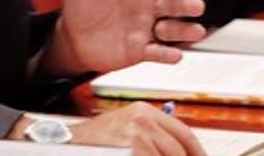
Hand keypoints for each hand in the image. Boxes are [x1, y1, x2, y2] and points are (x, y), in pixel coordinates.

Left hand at [44, 0, 204, 76]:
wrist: (73, 37)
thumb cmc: (82, 4)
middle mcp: (147, 6)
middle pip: (173, 3)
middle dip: (186, 5)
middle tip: (196, 6)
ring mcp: (146, 29)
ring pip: (172, 29)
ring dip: (184, 30)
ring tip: (195, 31)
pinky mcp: (140, 50)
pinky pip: (157, 52)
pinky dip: (167, 55)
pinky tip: (175, 55)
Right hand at [70, 103, 207, 154]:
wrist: (65, 144)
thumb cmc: (94, 140)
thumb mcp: (125, 127)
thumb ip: (152, 134)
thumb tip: (179, 151)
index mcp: (144, 112)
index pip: (184, 133)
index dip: (197, 152)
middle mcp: (142, 122)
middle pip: (179, 151)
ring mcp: (135, 139)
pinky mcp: (130, 152)